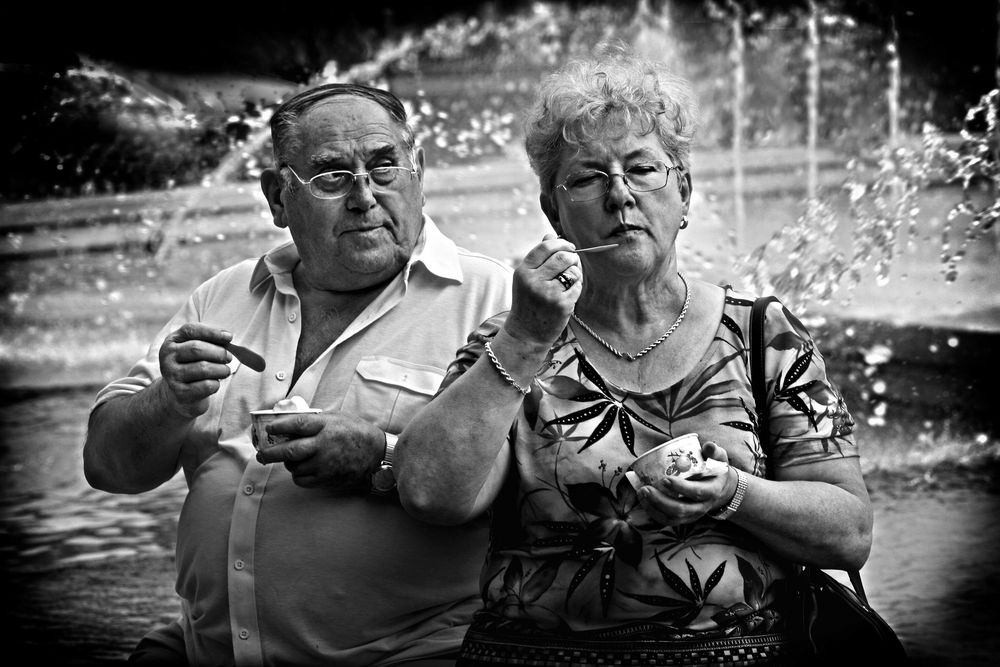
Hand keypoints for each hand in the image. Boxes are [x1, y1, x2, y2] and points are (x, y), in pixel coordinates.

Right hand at [157, 323, 232, 419]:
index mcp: (172, 342)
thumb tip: (227, 337)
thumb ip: (209, 340)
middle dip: (219, 353)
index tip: (229, 337)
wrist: (179, 393)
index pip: (190, 330)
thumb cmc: (192, 366)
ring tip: (225, 371)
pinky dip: (216, 384)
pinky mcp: (180, 393)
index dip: (211, 332)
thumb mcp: (196, 349)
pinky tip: (215, 383)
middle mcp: (168, 357)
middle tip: (228, 358)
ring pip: (203, 368)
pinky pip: (206, 385)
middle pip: (197, 349)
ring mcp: (172, 375)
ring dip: (221, 369)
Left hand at [254, 411, 383, 490]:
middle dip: (270, 453)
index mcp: (326, 426)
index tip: (269, 429)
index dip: (279, 426)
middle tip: (261, 454)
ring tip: (292, 459)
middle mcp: (324, 445)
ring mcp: (325, 464)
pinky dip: (298, 475)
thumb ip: (315, 421)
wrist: (377, 453)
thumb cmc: (356, 432)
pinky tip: (303, 469)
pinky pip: (302, 480)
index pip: (297, 424)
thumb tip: (289, 422)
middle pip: (289, 451)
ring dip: (288, 464)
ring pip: (294, 468)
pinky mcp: (327, 478)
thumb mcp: (337, 418)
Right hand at [504, 234, 581, 346]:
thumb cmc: (528, 302)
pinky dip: (576, 287)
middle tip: (573, 262)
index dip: (561, 243)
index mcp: (523, 271)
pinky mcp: (562, 305)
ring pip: (573, 271)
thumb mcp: (527, 278)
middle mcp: (534, 281)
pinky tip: (569, 293)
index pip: (545, 247)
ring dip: (576, 273)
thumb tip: (550, 234)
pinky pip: (577, 286)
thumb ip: (539, 257)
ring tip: (569, 280)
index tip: (569, 246)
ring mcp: (548, 294)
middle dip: (572, 257)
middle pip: (562, 257)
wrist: (526, 333)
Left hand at [634, 441, 734, 524]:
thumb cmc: (715, 470)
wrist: (720, 489)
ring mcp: (692, 515)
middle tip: (646, 488)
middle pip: (681, 509)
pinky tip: (643, 501)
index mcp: (711, 491)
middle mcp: (702, 506)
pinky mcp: (683, 518)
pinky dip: (653, 513)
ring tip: (642, 493)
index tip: (665, 479)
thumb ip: (714, 452)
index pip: (697, 493)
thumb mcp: (719, 459)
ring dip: (654, 507)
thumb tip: (708, 445)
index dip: (681, 488)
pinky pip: (667, 521)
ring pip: (672, 518)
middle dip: (661, 500)